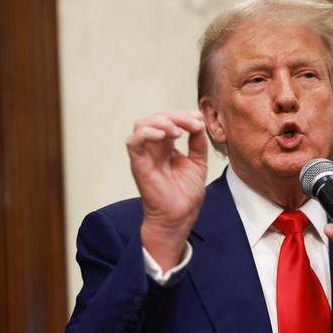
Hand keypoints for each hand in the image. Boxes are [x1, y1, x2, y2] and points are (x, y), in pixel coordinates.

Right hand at [126, 110, 207, 270]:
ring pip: (142, 124)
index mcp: (166, 147)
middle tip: (192, 123)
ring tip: (177, 131)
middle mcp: (153, 149)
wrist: (180, 216)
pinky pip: (133, 142)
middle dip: (176, 116)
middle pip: (156, 118)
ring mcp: (145, 155)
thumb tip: (198, 122)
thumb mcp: (198, 162)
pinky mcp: (139, 164)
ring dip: (161, 121)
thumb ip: (197, 142)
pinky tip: (164, 136)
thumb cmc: (185, 194)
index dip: (183, 115)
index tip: (199, 120)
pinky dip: (147, 133)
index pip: (169, 120)